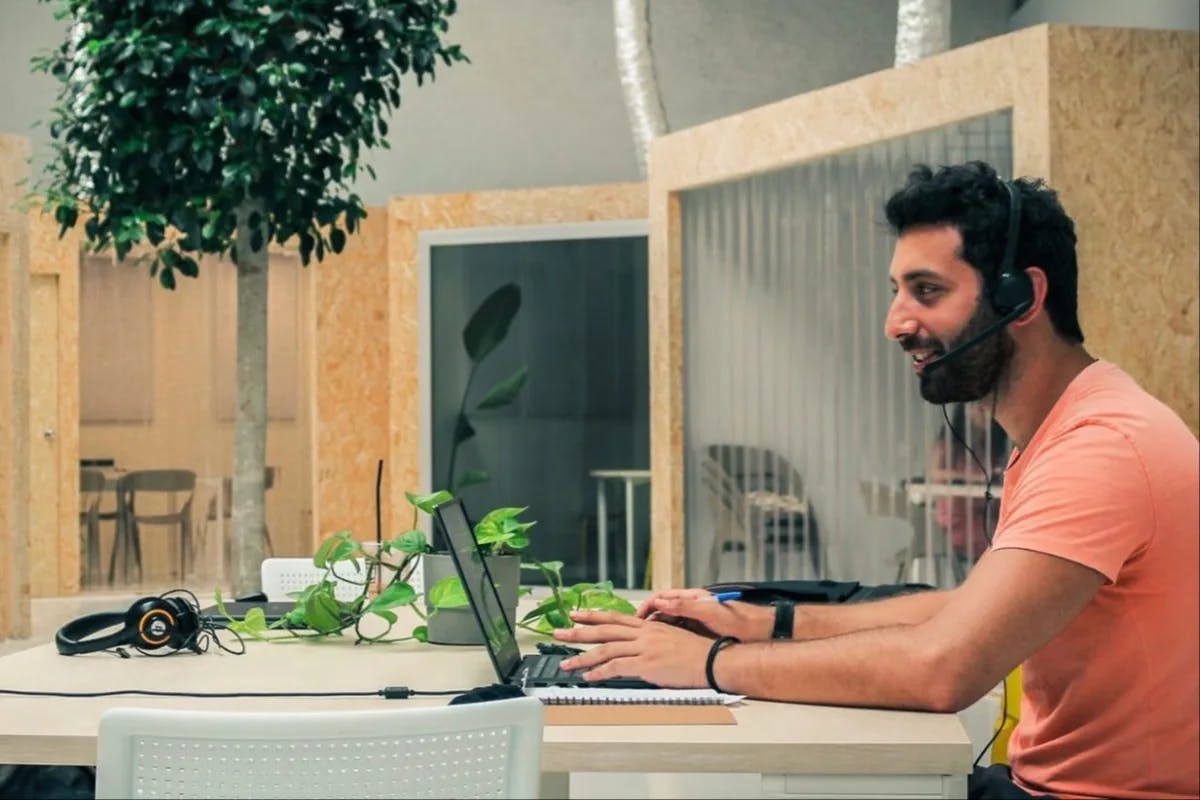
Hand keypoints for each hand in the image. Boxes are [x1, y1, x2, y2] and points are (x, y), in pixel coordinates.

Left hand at [553, 610, 711, 687]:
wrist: (712, 660)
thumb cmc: (696, 652)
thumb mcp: (670, 638)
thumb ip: (650, 640)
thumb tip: (636, 647)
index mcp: (648, 626)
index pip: (614, 618)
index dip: (593, 616)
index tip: (576, 614)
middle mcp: (643, 633)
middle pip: (604, 630)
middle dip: (578, 632)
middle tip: (559, 633)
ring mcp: (644, 648)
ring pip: (605, 649)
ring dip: (582, 657)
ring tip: (566, 663)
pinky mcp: (647, 664)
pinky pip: (617, 667)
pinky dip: (600, 672)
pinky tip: (589, 677)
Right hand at [636, 589, 772, 641]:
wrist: (759, 632)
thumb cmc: (738, 620)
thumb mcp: (711, 613)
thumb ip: (687, 606)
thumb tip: (662, 602)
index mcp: (692, 598)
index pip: (662, 597)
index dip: (647, 606)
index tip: (637, 619)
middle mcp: (691, 607)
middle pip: (662, 610)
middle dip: (648, 620)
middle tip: (637, 634)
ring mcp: (695, 620)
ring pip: (669, 622)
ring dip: (657, 630)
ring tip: (646, 643)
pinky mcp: (699, 632)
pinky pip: (678, 633)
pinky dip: (668, 638)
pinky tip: (663, 649)